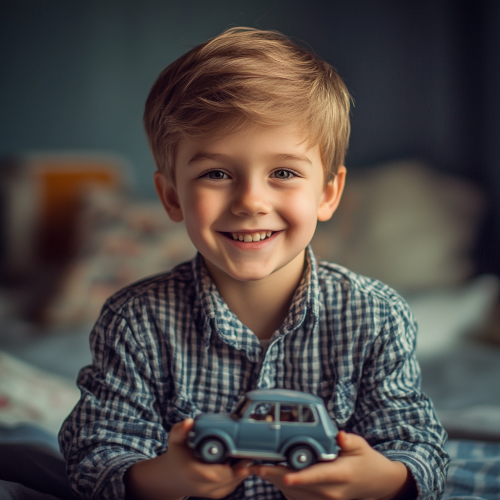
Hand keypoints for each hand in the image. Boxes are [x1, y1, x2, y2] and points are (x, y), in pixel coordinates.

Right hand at [125, 418, 251, 499]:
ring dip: (242, 469)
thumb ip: (180, 430)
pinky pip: (233, 485)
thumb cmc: (177, 456)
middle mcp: (200, 486)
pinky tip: (242, 462)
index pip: (213, 474)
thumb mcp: (175, 440)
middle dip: (239, 464)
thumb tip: (189, 422)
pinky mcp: (217, 493)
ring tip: (247, 454)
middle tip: (247, 450)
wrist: (173, 477)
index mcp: (190, 472)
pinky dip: (240, 474)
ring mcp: (209, 492)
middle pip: (226, 478)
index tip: (236, 451)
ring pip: (232, 483)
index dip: (228, 465)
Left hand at [250, 431, 410, 499]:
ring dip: (274, 480)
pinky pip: (297, 497)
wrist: (376, 484)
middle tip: (255, 466)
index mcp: (341, 475)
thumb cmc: (365, 460)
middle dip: (275, 476)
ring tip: (255, 467)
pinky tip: (270, 474)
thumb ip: (349, 441)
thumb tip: (341, 435)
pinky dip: (282, 486)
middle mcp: (331, 491)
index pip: (317, 477)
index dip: (300, 477)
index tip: (284, 476)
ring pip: (294, 493)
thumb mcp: (361, 446)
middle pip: (299, 486)